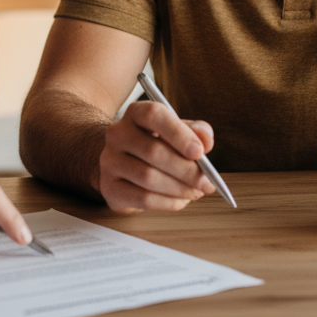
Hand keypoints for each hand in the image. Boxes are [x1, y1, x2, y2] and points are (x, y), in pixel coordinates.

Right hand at [98, 100, 215, 211]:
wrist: (122, 165)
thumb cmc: (155, 145)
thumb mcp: (176, 132)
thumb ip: (195, 132)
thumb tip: (206, 141)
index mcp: (135, 113)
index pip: (154, 115)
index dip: (178, 133)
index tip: (200, 152)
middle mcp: (117, 134)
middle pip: (154, 151)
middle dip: (187, 170)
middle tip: (207, 182)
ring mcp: (109, 161)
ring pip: (149, 177)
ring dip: (180, 188)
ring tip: (196, 191)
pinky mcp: (109, 187)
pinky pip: (143, 198)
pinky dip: (168, 202)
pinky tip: (180, 200)